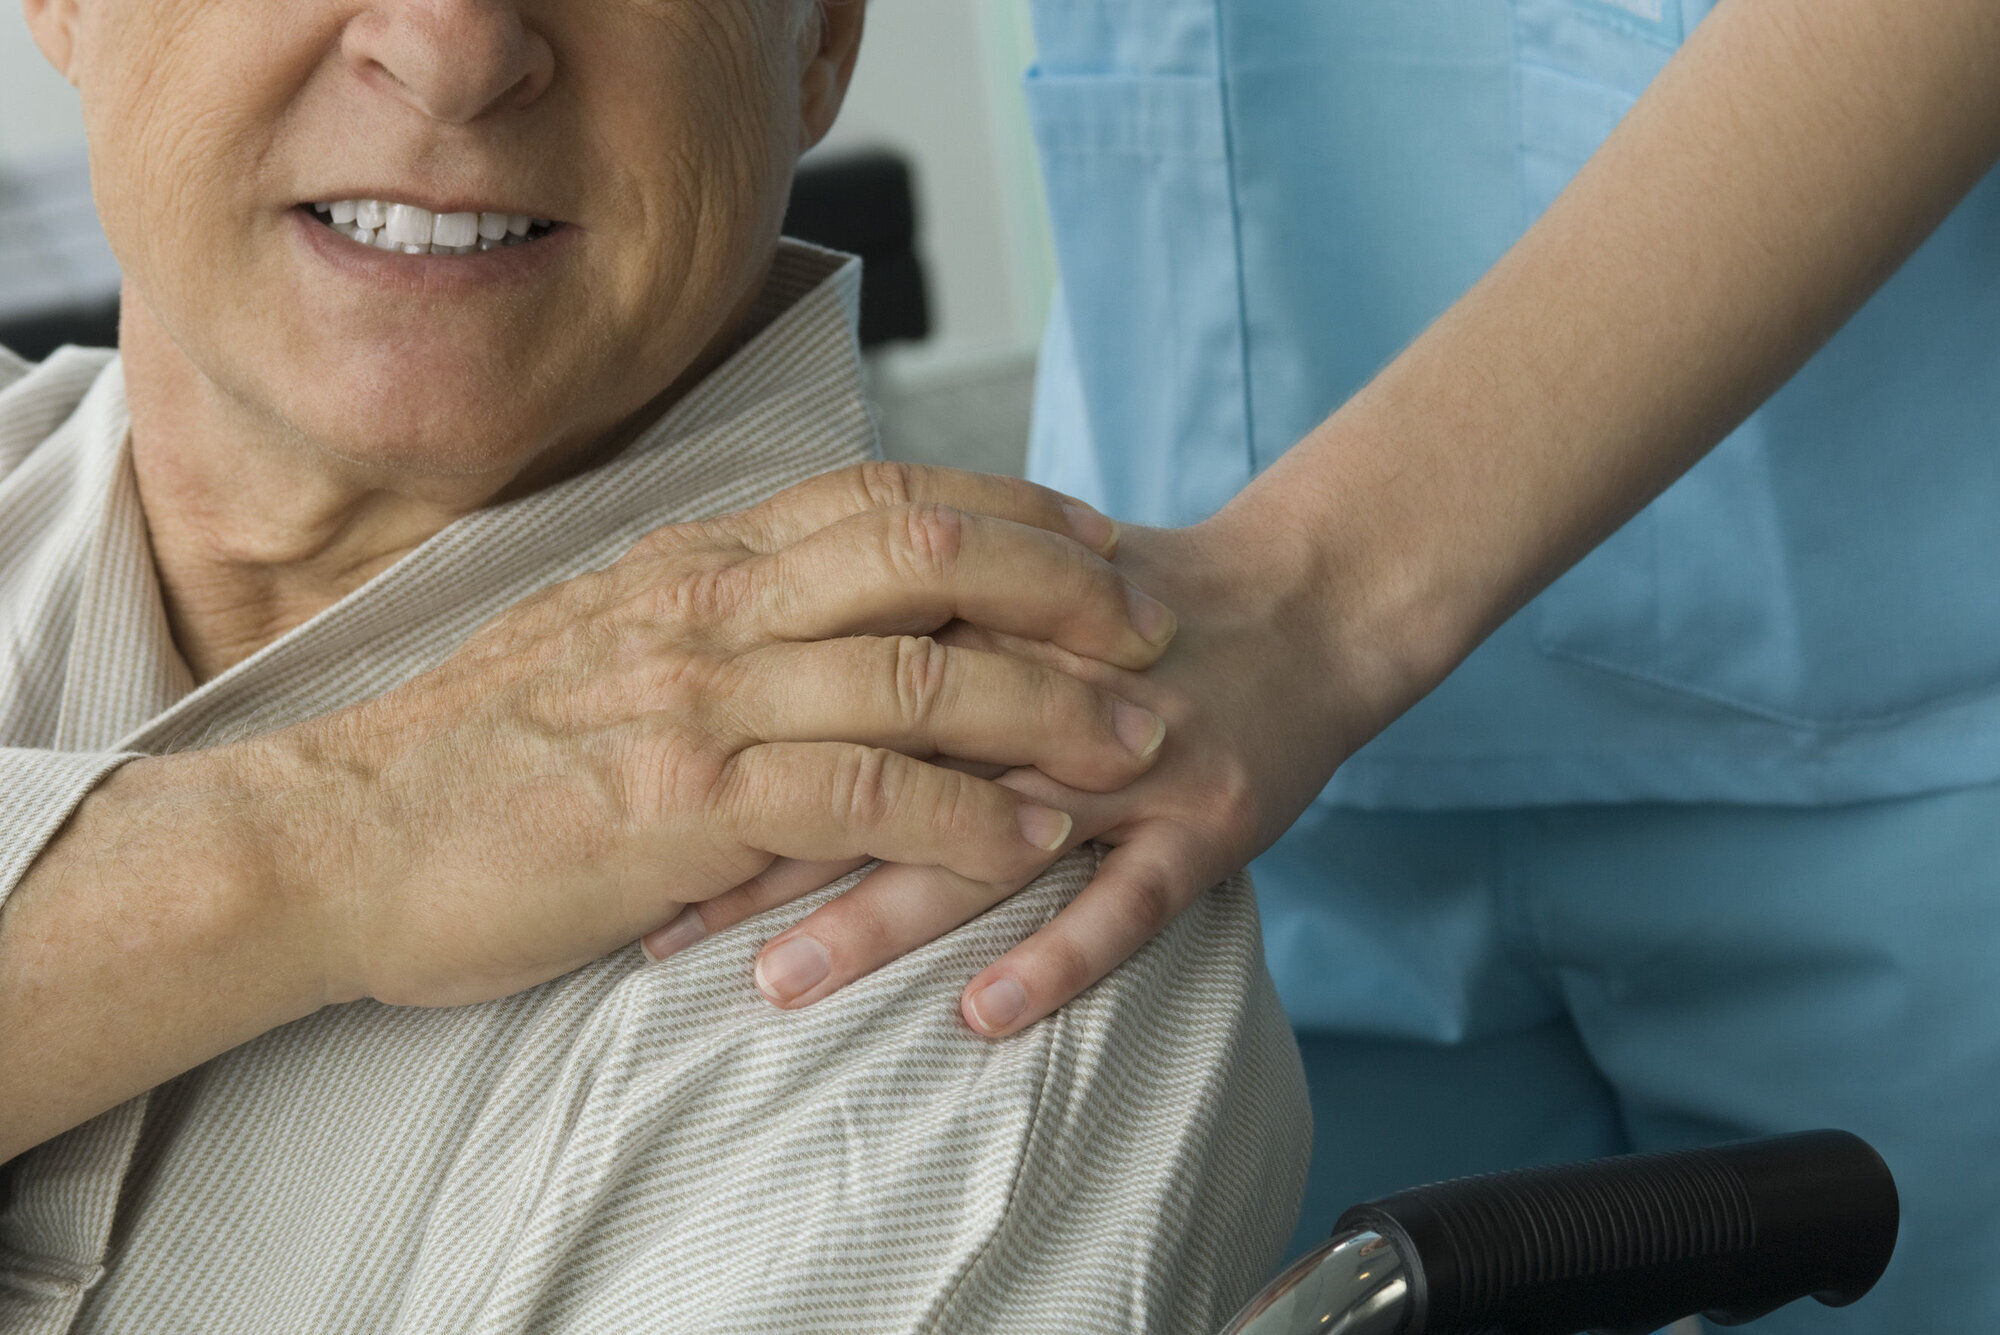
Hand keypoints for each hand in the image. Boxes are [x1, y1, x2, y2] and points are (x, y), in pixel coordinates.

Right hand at [240, 462, 1178, 1008]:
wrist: (338, 839)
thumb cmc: (472, 756)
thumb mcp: (595, 644)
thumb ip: (704, 616)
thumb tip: (798, 605)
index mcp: (696, 561)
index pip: (885, 496)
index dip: (1010, 509)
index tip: (1095, 535)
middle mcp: (711, 606)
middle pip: (929, 554)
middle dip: (1064, 584)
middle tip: (1156, 624)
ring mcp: (700, 699)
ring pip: (918, 673)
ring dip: (1048, 707)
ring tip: (1139, 746)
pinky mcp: (684, 805)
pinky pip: (863, 798)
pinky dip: (964, 816)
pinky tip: (1033, 845)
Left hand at [656, 500, 1405, 1034]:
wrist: (1312, 596)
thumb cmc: (1140, 603)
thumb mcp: (1016, 576)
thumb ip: (901, 609)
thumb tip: (751, 659)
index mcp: (985, 618)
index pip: (830, 687)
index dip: (728, 756)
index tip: (630, 814)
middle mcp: (1043, 685)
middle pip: (883, 767)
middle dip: (765, 849)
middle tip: (657, 927)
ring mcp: (1129, 757)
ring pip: (987, 840)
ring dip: (880, 913)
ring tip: (779, 984)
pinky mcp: (1209, 819)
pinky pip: (1131, 901)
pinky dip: (1059, 954)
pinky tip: (982, 1015)